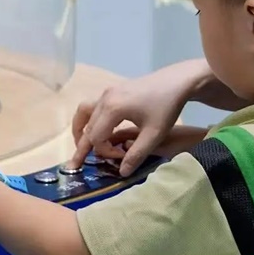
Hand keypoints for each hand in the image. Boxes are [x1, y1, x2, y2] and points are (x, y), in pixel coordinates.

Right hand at [67, 61, 201, 175]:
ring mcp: (107, 92)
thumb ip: (136, 155)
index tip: (121, 156)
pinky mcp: (113, 89)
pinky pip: (92, 106)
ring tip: (82, 146)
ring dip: (80, 130)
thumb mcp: (153, 135)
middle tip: (75, 166)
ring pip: (84, 113)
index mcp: (112, 109)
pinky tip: (98, 130)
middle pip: (86, 127)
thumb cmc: (167, 107)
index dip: (105, 152)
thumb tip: (121, 173)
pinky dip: (89, 120)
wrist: (178, 81)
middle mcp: (104, 99)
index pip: (96, 138)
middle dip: (85, 147)